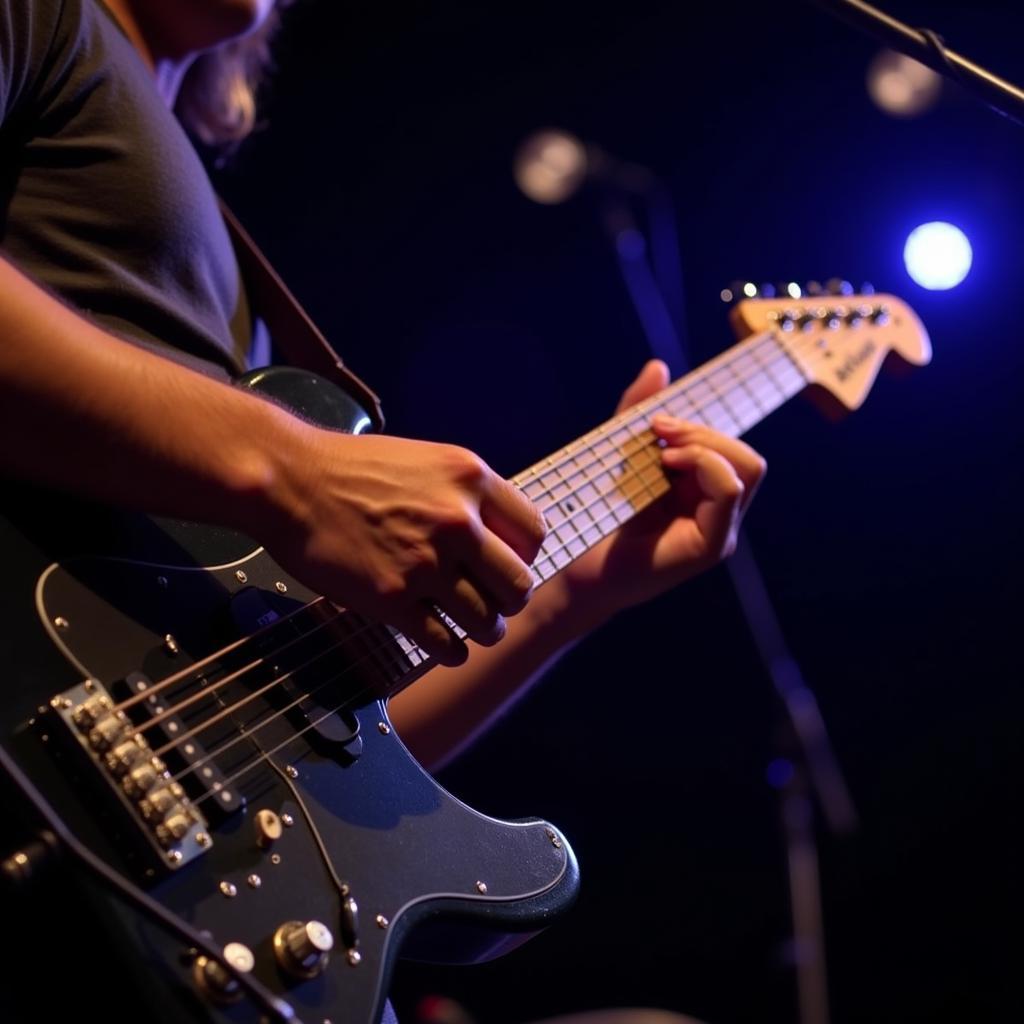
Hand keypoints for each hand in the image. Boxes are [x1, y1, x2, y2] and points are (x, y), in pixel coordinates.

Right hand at [255, 425, 546, 665]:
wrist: (291, 480)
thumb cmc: (353, 470)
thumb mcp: (426, 461)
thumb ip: (464, 496)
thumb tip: (496, 537)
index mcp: (470, 479)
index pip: (534, 534)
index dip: (524, 556)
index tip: (506, 566)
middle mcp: (457, 521)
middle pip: (518, 585)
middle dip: (510, 602)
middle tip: (494, 605)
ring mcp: (425, 563)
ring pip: (486, 622)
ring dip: (485, 632)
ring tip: (475, 630)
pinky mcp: (392, 599)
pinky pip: (445, 643)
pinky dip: (452, 652)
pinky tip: (448, 646)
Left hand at [560, 359, 765, 618]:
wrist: (575, 566)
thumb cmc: (597, 516)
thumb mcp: (619, 454)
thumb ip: (637, 413)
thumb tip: (659, 366)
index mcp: (706, 495)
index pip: (733, 451)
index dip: (702, 427)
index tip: (657, 422)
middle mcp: (721, 515)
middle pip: (747, 456)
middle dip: (705, 432)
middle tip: (659, 432)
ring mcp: (719, 531)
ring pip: (746, 467)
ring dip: (704, 446)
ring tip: (662, 452)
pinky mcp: (709, 546)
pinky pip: (730, 491)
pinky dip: (703, 465)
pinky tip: (665, 467)